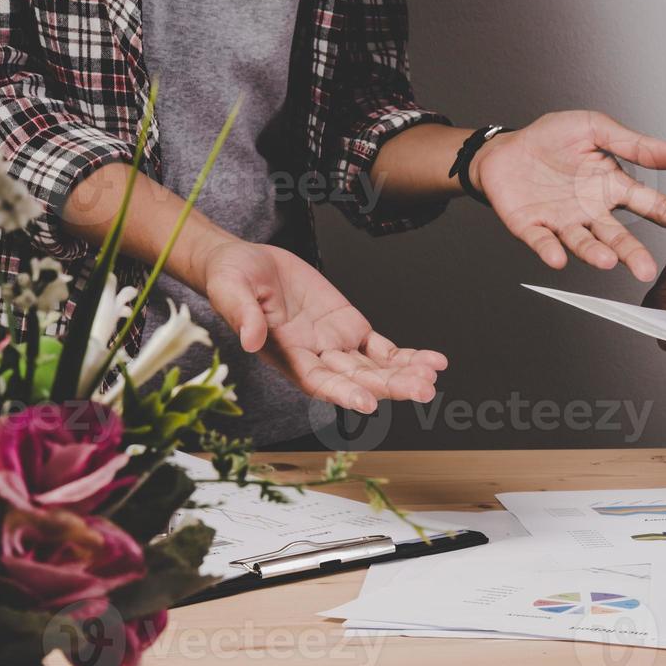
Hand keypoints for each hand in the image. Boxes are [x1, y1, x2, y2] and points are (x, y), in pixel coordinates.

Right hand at [200, 241, 445, 413]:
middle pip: (357, 379)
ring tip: (432, 376)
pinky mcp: (351, 328)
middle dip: (389, 386)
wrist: (247, 262)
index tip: (367, 403)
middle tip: (421, 391)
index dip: (343, 392)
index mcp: (287, 356)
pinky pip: (384, 348)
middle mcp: (316, 358)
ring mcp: (336, 345)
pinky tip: (434, 362)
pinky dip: (408, 356)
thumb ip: (242, 315)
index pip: (318, 381)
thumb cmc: (233, 279)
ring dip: (405, 374)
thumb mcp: (231, 289)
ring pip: (376, 368)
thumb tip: (249, 341)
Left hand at [470, 111, 665, 281]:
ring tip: (606, 261)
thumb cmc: (551, 139)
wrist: (504, 151)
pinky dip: (550, 251)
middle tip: (646, 271)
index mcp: (613, 188)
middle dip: (632, 254)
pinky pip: (543, 243)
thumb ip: (635, 144)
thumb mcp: (596, 129)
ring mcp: (563, 223)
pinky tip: (558, 258)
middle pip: (618, 237)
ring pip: (584, 243)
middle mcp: (593, 213)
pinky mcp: (533, 229)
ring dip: (595, 253)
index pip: (654, 206)